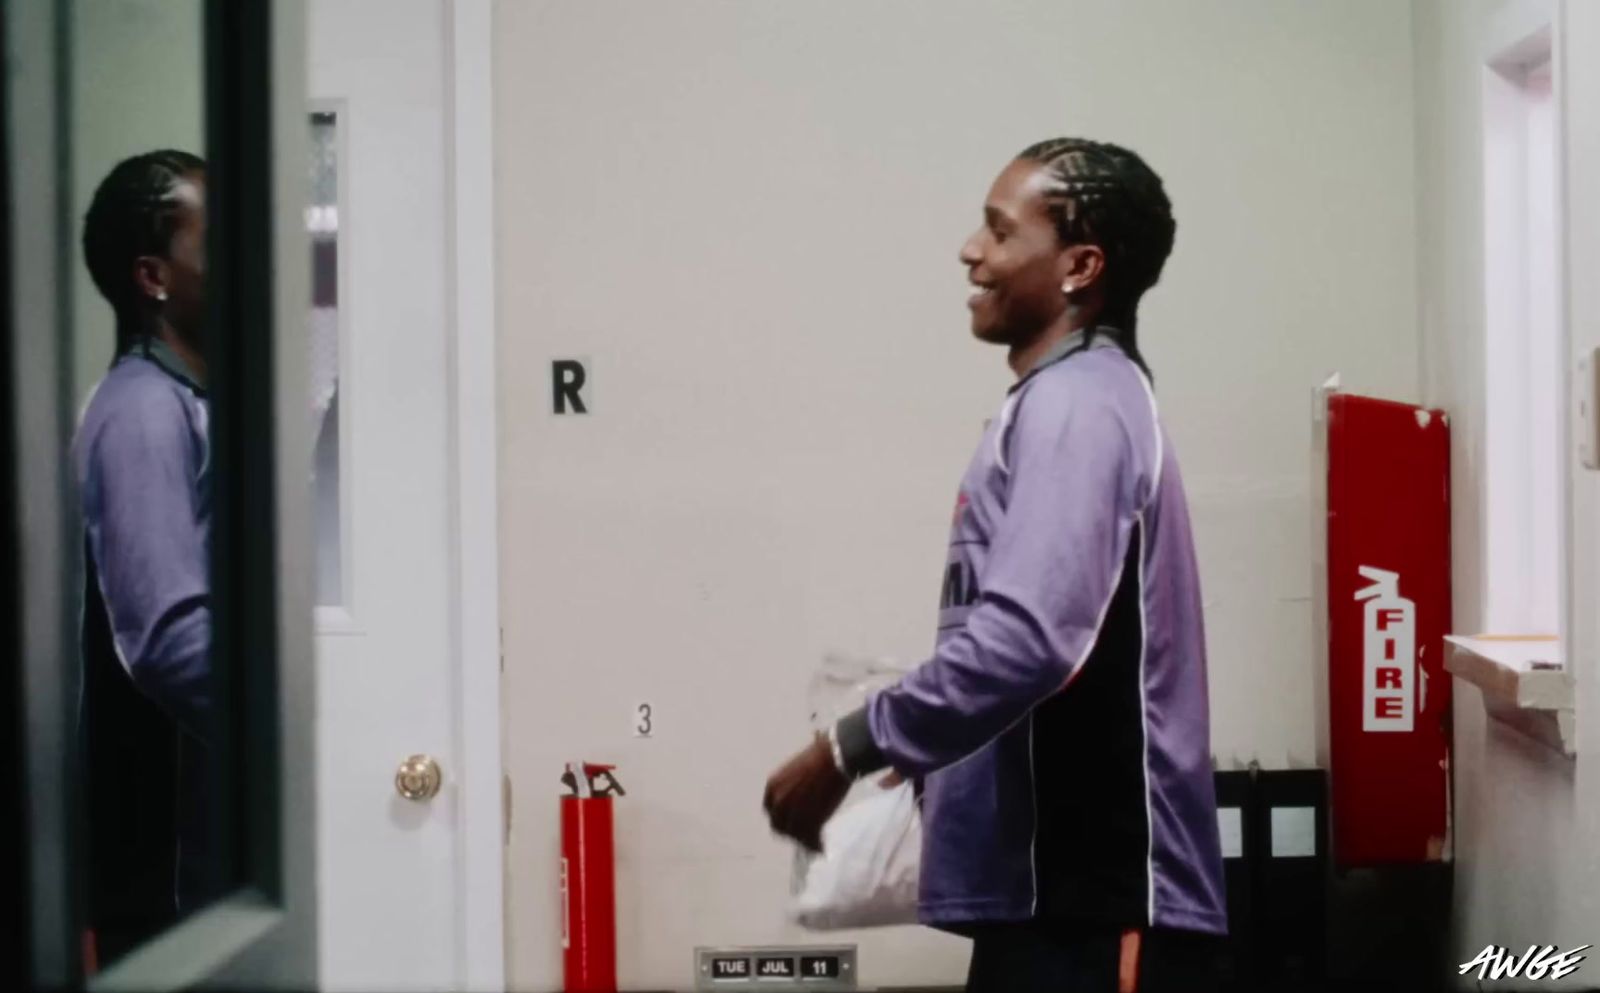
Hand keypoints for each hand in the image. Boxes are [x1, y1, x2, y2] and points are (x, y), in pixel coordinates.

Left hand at [763, 734, 850, 852]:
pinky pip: (809, 839)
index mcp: (773, 787)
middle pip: (779, 826)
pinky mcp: (809, 821)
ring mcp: (792, 813)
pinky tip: (821, 846)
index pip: (771, 811)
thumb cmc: (820, 758)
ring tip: (816, 843)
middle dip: (791, 832)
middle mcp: (778, 802)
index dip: (781, 818)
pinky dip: (815, 845)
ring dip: (805, 841)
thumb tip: (799, 802)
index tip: (791, 823)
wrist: (836, 758)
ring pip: (795, 835)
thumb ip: (792, 790)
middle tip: (804, 835)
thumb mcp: (796, 772)